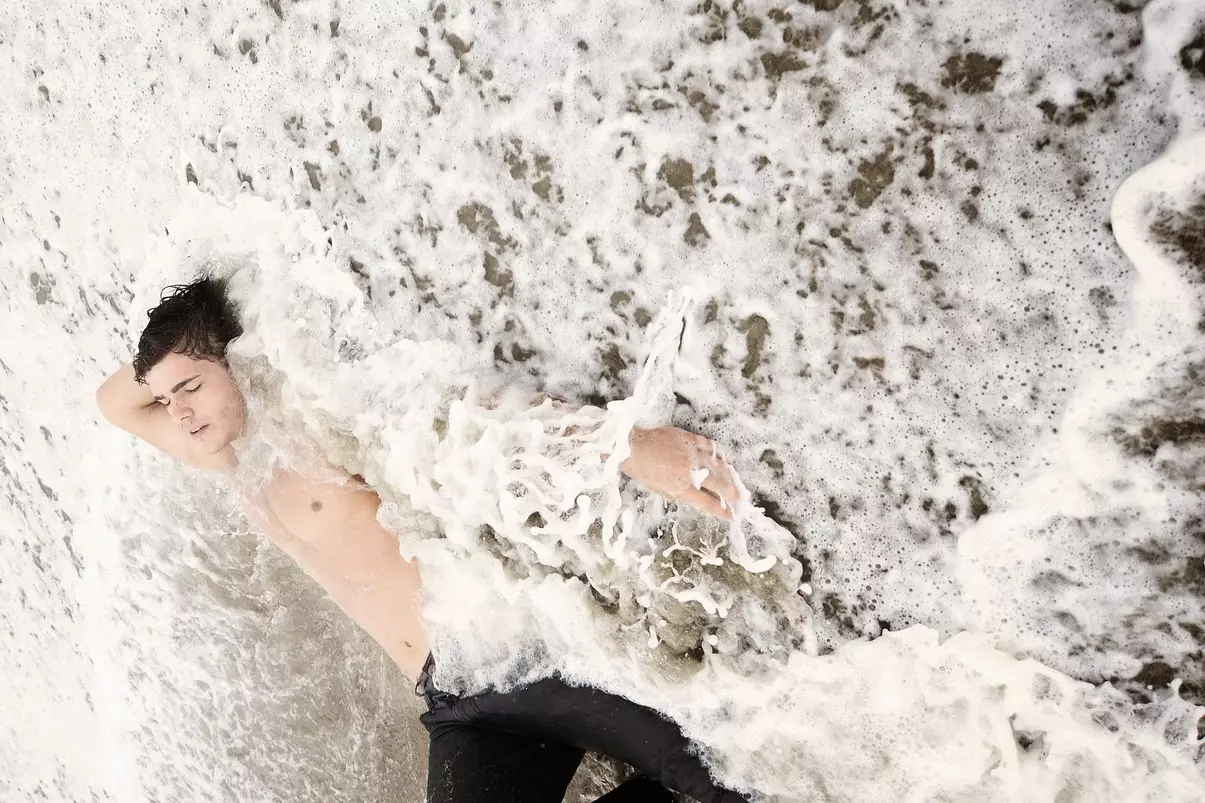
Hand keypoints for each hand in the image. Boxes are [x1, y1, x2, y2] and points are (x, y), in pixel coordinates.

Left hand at [618, 427, 738, 520]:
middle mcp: (690, 472)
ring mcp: (691, 453)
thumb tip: (699, 498)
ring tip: (735, 481)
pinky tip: (724, 458)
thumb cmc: (641, 470)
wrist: (631, 445)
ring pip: (719, 465)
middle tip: (739, 498)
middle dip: (732, 493)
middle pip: (719, 484)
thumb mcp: (660, 490)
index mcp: (681, 488)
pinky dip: (719, 453)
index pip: (707, 503)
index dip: (721, 510)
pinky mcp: (689, 439)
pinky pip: (710, 446)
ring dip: (730, 475)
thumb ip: (681, 495)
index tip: (730, 515)